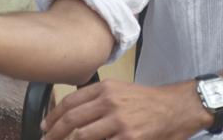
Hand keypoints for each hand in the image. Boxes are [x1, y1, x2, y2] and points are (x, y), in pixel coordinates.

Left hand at [40, 79, 211, 139]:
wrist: (177, 108)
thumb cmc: (149, 101)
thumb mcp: (122, 90)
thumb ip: (98, 99)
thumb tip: (73, 115)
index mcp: (106, 88)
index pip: (70, 102)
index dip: (53, 117)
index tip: (45, 126)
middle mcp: (110, 102)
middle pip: (71, 121)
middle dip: (54, 134)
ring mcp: (118, 122)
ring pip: (81, 136)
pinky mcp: (128, 138)